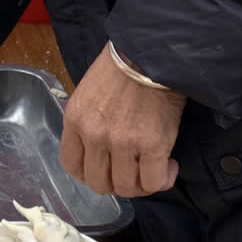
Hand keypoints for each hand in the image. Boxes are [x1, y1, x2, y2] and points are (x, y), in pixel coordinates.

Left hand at [60, 45, 184, 197]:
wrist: (151, 54)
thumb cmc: (121, 69)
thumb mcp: (88, 94)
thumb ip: (87, 123)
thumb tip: (96, 151)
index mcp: (75, 120)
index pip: (71, 166)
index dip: (88, 174)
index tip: (105, 169)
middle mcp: (95, 135)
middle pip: (99, 183)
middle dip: (116, 183)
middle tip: (131, 170)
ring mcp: (122, 142)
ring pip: (127, 188)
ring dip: (141, 184)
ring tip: (152, 167)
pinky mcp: (153, 145)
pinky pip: (154, 183)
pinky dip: (163, 180)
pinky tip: (169, 165)